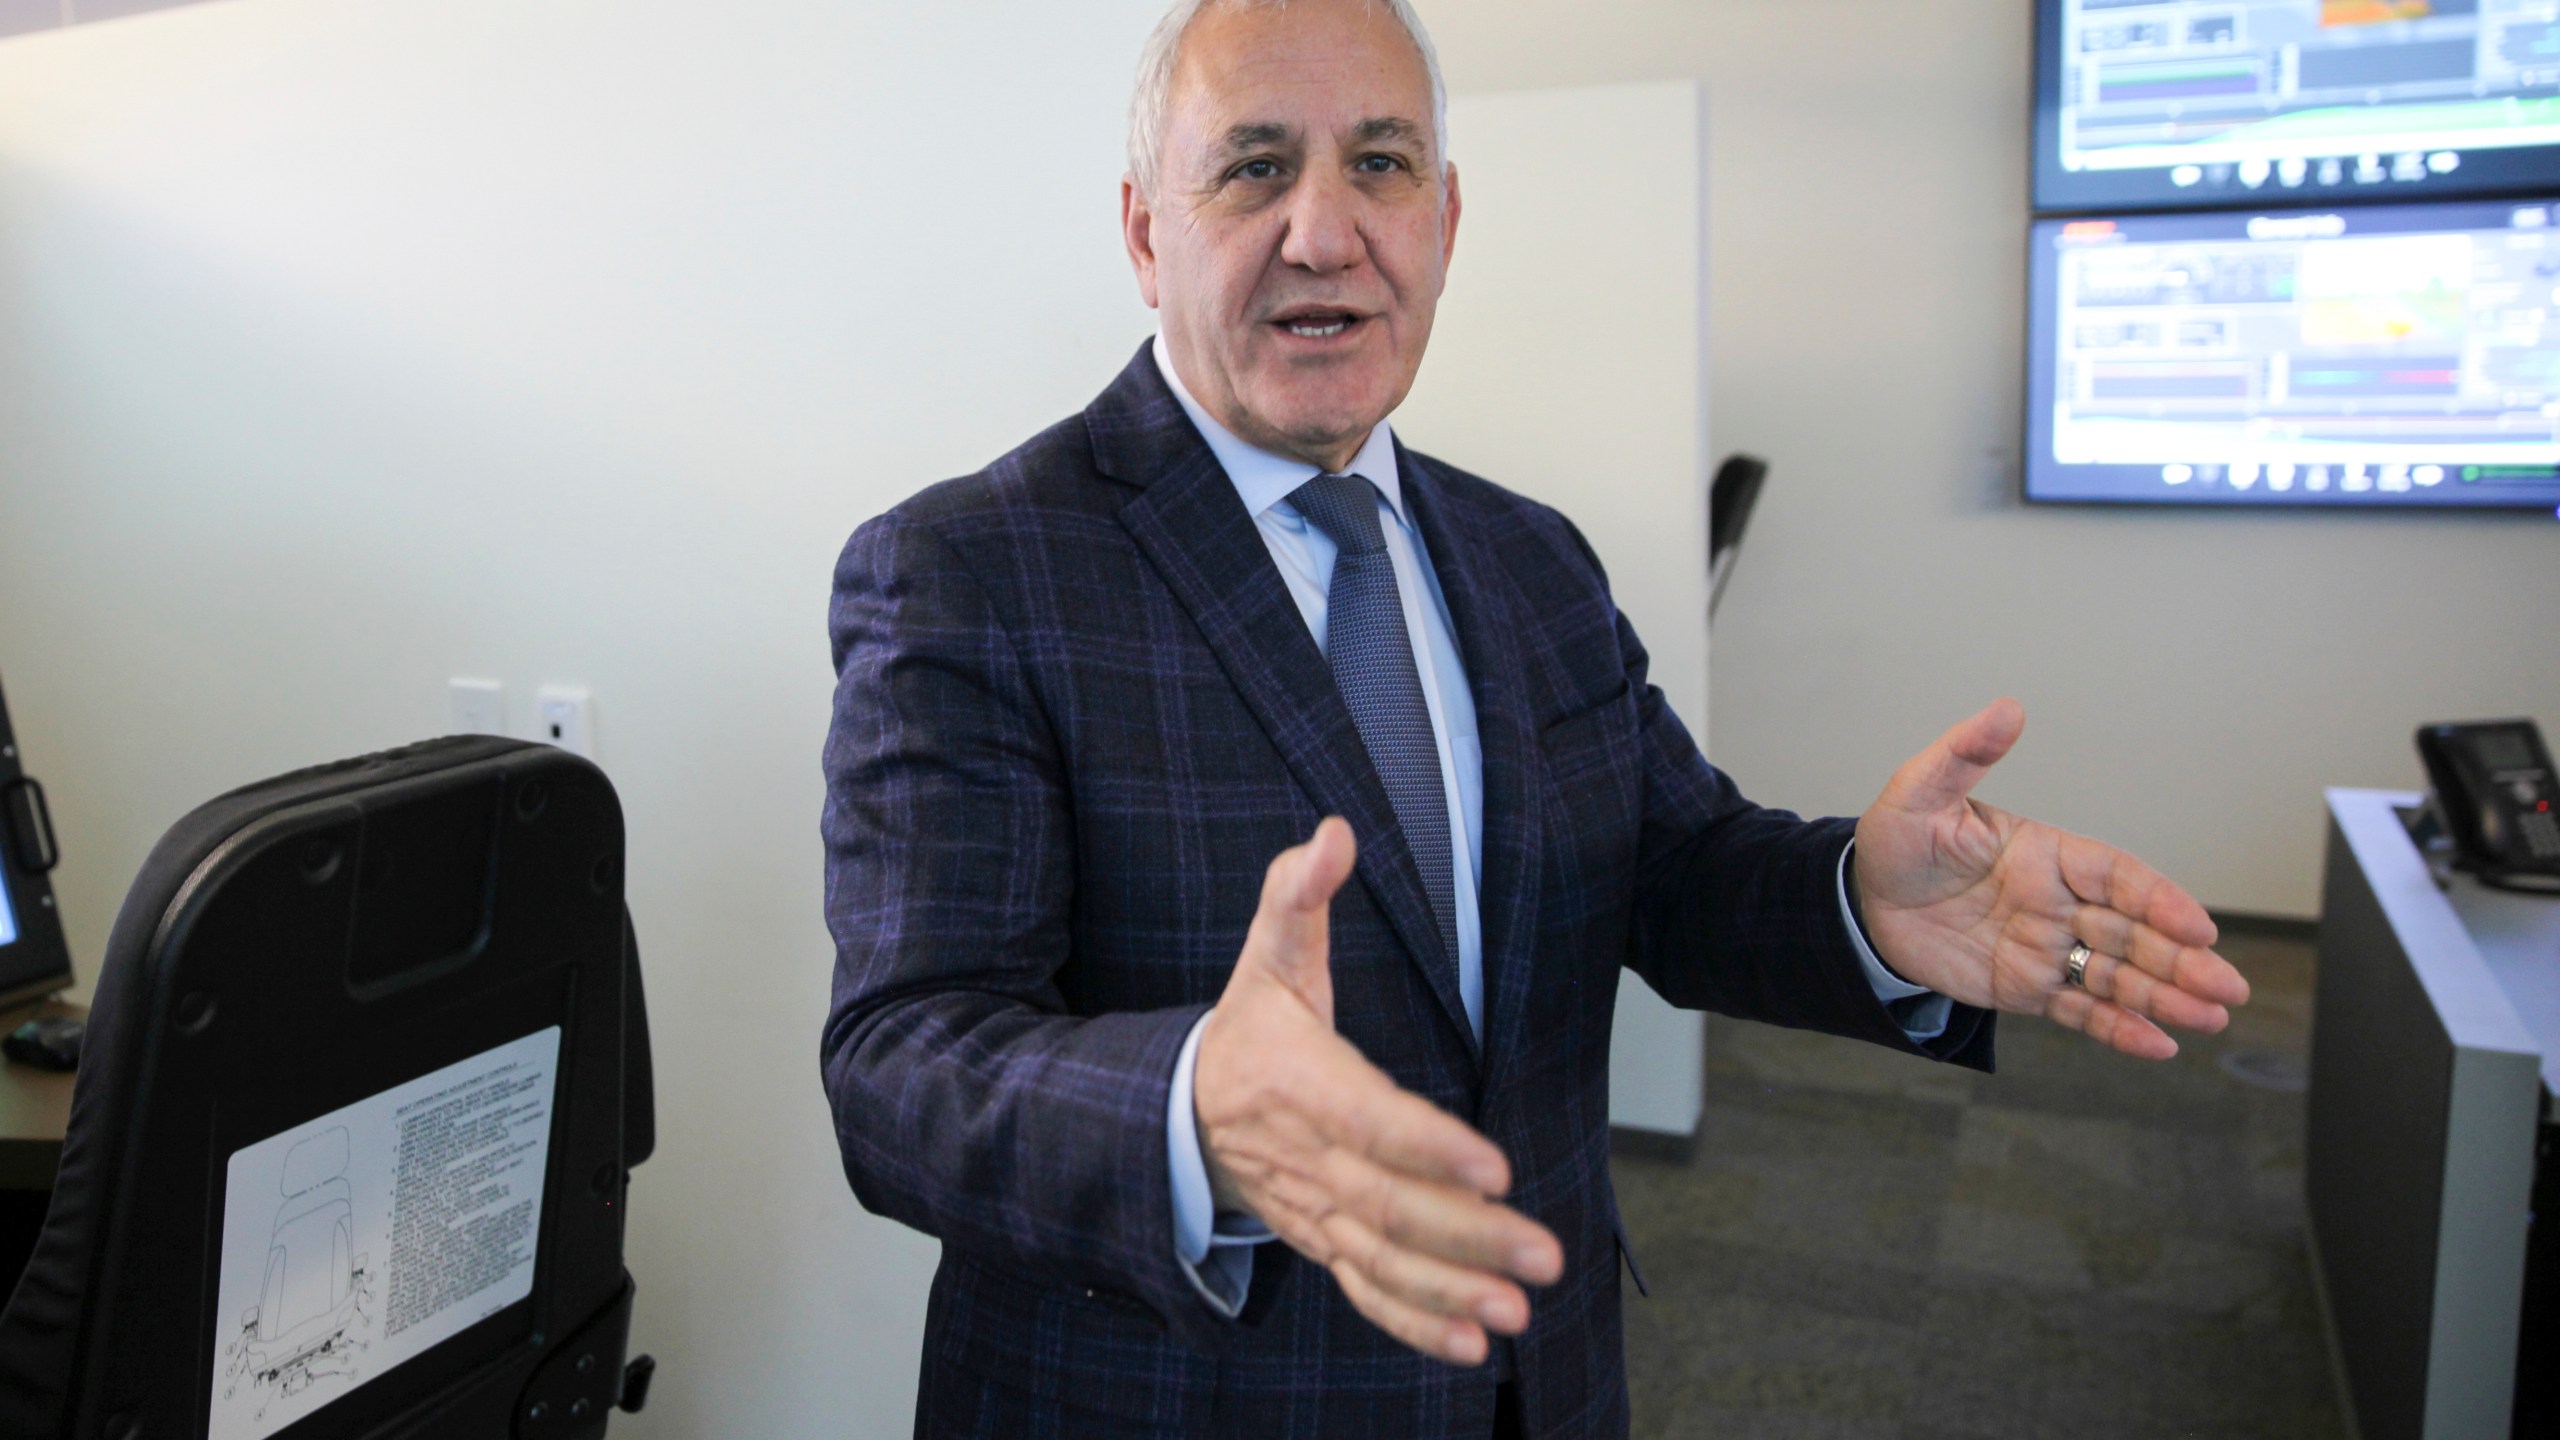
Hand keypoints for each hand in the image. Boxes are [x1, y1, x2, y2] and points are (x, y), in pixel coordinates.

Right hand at [1192, 818, 1564, 1364]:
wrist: (1179, 1111)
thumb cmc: (1249, 1027)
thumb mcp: (1266, 951)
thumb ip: (1296, 892)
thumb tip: (1333, 834)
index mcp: (1300, 1081)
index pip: (1370, 1118)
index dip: (1430, 1145)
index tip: (1494, 1165)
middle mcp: (1309, 1157)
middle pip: (1391, 1203)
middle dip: (1469, 1233)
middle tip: (1541, 1249)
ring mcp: (1316, 1209)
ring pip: (1385, 1258)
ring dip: (1453, 1289)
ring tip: (1517, 1309)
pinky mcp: (1325, 1241)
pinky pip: (1367, 1289)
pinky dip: (1416, 1322)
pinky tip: (1473, 1343)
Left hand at [1850, 700, 2250, 1058]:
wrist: (1858, 904)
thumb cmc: (1895, 842)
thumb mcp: (1920, 793)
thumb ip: (1964, 754)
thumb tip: (2007, 709)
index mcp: (2047, 855)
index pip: (2119, 877)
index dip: (2161, 901)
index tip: (2198, 928)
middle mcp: (2058, 903)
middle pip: (2134, 933)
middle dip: (2183, 961)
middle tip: (2229, 989)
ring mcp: (2045, 948)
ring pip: (2117, 975)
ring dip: (2165, 998)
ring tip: (2211, 1020)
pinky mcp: (2024, 988)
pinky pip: (2078, 1012)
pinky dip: (2118, 1029)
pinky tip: (2159, 1045)